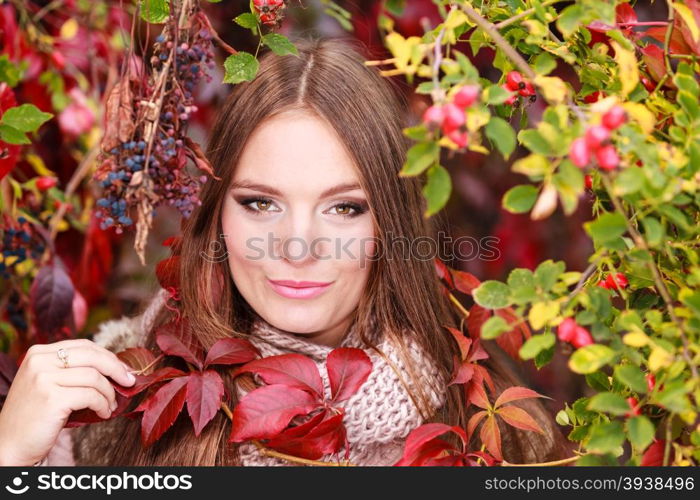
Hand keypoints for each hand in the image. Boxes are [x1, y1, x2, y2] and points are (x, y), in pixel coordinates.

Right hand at [0, 338, 135, 465]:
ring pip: (94, 377)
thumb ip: (72, 370)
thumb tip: (116, 367)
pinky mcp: (52, 398)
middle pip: (92, 356)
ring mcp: (43, 379)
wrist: (9, 445)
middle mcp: (39, 361)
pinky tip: (104, 413)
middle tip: (129, 381)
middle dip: (116, 369)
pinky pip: (91, 395)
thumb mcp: (49, 383)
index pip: (84, 346)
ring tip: (110, 405)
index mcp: (38, 353)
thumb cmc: (35, 416)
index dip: (108, 357)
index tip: (123, 369)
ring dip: (109, 393)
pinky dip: (103, 404)